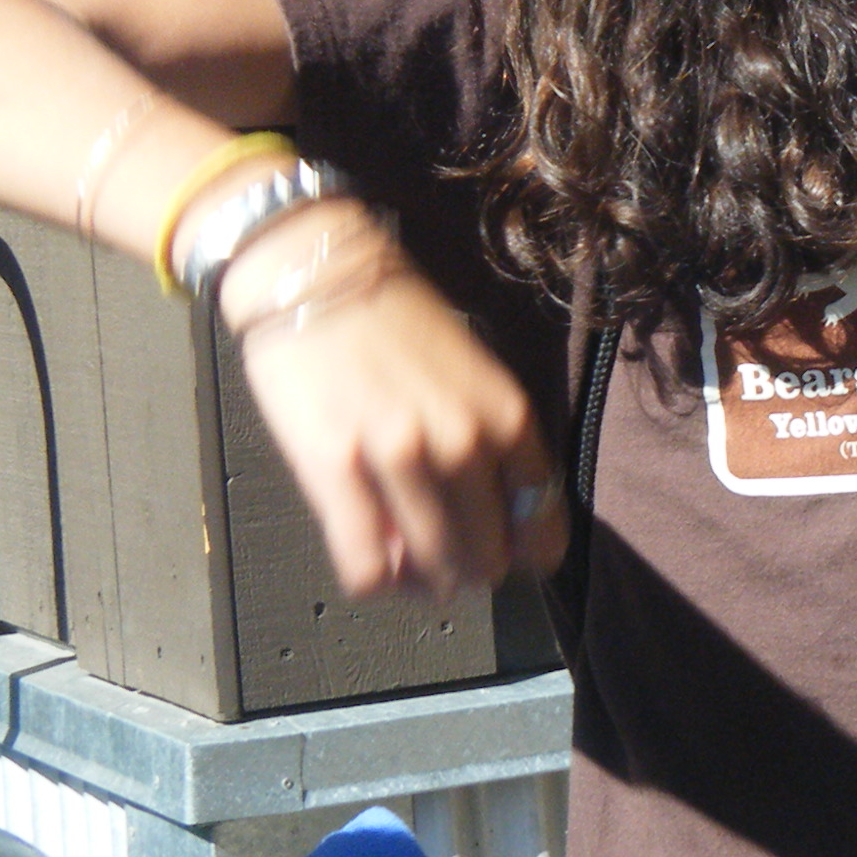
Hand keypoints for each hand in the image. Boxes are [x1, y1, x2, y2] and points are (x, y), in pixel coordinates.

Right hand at [229, 221, 568, 598]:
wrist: (314, 273)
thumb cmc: (391, 317)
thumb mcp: (469, 372)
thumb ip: (486, 443)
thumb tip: (484, 522)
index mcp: (506, 414)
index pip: (542, 523)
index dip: (523, 553)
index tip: (502, 554)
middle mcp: (464, 441)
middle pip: (486, 558)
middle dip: (468, 571)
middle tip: (443, 562)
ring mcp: (400, 458)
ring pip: (432, 571)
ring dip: (423, 583)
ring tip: (407, 567)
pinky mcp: (336, 469)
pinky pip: (366, 566)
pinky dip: (375, 581)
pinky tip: (372, 564)